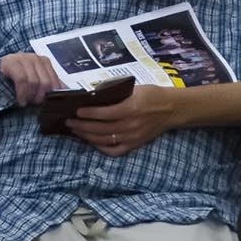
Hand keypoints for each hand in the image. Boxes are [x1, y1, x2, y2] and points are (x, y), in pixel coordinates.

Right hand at [0, 52, 63, 105]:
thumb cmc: (17, 81)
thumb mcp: (35, 82)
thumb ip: (48, 85)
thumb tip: (67, 91)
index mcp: (44, 62)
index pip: (54, 81)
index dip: (50, 95)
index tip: (44, 103)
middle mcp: (35, 57)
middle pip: (45, 82)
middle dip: (40, 97)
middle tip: (33, 104)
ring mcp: (22, 58)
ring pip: (34, 81)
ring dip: (30, 96)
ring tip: (26, 102)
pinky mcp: (10, 62)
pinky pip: (21, 79)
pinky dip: (22, 93)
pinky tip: (20, 100)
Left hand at [64, 82, 181, 155]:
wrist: (172, 109)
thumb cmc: (152, 95)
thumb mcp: (134, 89)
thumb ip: (115, 93)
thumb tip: (93, 95)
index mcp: (130, 108)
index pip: (104, 113)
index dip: (88, 113)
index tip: (75, 111)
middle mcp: (130, 125)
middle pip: (100, 128)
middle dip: (82, 126)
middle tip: (68, 122)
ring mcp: (132, 137)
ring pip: (104, 140)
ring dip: (87, 136)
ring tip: (76, 131)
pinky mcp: (135, 145)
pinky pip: (115, 151)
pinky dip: (101, 148)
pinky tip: (92, 142)